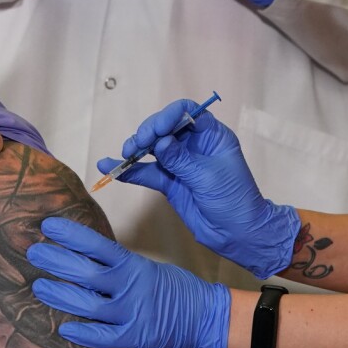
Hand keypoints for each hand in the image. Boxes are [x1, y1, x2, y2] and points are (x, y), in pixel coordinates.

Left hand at [27, 218, 229, 347]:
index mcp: (133, 265)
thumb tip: (83, 257)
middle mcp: (129, 287)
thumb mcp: (147, 267)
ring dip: (60, 295)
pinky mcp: (135, 338)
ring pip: (87, 305)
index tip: (48, 227)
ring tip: (39, 286)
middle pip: (85, 273)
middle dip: (56, 262)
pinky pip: (103, 338)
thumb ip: (118, 266)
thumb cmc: (175, 289)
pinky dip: (83, 334)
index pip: (96, 245)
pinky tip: (64, 328)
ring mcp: (131, 314)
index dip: (70, 235)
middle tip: (33, 253)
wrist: (207, 317)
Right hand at [98, 105, 298, 278]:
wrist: (238, 235)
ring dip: (135, 148)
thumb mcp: (208, 176)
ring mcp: (179, 163)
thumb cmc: (234, 201)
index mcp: (212, 135)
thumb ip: (181, 159)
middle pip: (164, 127)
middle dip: (148, 132)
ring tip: (124, 154)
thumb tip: (159, 143)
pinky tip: (109, 167)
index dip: (169, 116)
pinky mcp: (169, 182)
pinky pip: (146, 172)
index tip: (157, 131)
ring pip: (152, 148)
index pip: (188, 112)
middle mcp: (194, 145)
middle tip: (137, 145)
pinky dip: (129, 170)